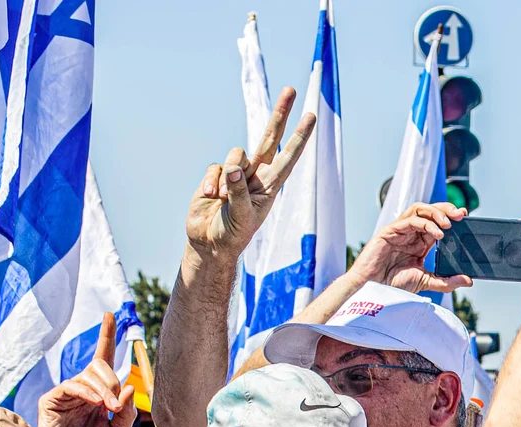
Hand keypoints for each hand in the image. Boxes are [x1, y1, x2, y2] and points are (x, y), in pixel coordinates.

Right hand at [21, 314, 130, 426]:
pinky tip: (95, 404)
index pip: (103, 359)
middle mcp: (82, 389)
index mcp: (97, 393)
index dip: (106, 336)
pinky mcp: (51, 400)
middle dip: (113, 381)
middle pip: (100, 366)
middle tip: (115, 405)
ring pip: (88, 374)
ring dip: (104, 390)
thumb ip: (125, 410)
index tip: (110, 314)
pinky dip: (87, 392)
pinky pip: (72, 385)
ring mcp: (65, 393)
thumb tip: (129, 385)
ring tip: (108, 409)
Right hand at [186, 89, 316, 263]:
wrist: (209, 243)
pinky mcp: (216, 174)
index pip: (288, 156)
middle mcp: (257, 173)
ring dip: (228, 177)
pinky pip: (215, 168)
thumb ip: (239, 191)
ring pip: (236, 154)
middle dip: (281, 113)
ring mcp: (236, 171)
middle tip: (291, 90)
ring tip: (224, 199)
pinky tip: (211, 198)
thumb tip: (234, 166)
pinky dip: (212, 182)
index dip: (300, 137)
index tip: (311, 117)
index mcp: (271, 185)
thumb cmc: (232, 233)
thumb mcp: (241, 216)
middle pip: (270, 137)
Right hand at [349, 202, 471, 292]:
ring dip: (436, 212)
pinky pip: (410, 220)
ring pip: (419, 210)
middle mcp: (411, 233)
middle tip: (461, 215)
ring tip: (449, 223)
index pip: (437, 222)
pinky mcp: (390, 231)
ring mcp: (400, 230)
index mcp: (419, 242)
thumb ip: (446, 281)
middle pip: (430, 211)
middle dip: (447, 209)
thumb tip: (468, 280)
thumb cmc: (393, 284)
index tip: (465, 217)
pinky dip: (426, 223)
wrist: (373, 288)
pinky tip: (437, 233)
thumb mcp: (426, 282)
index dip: (450, 216)